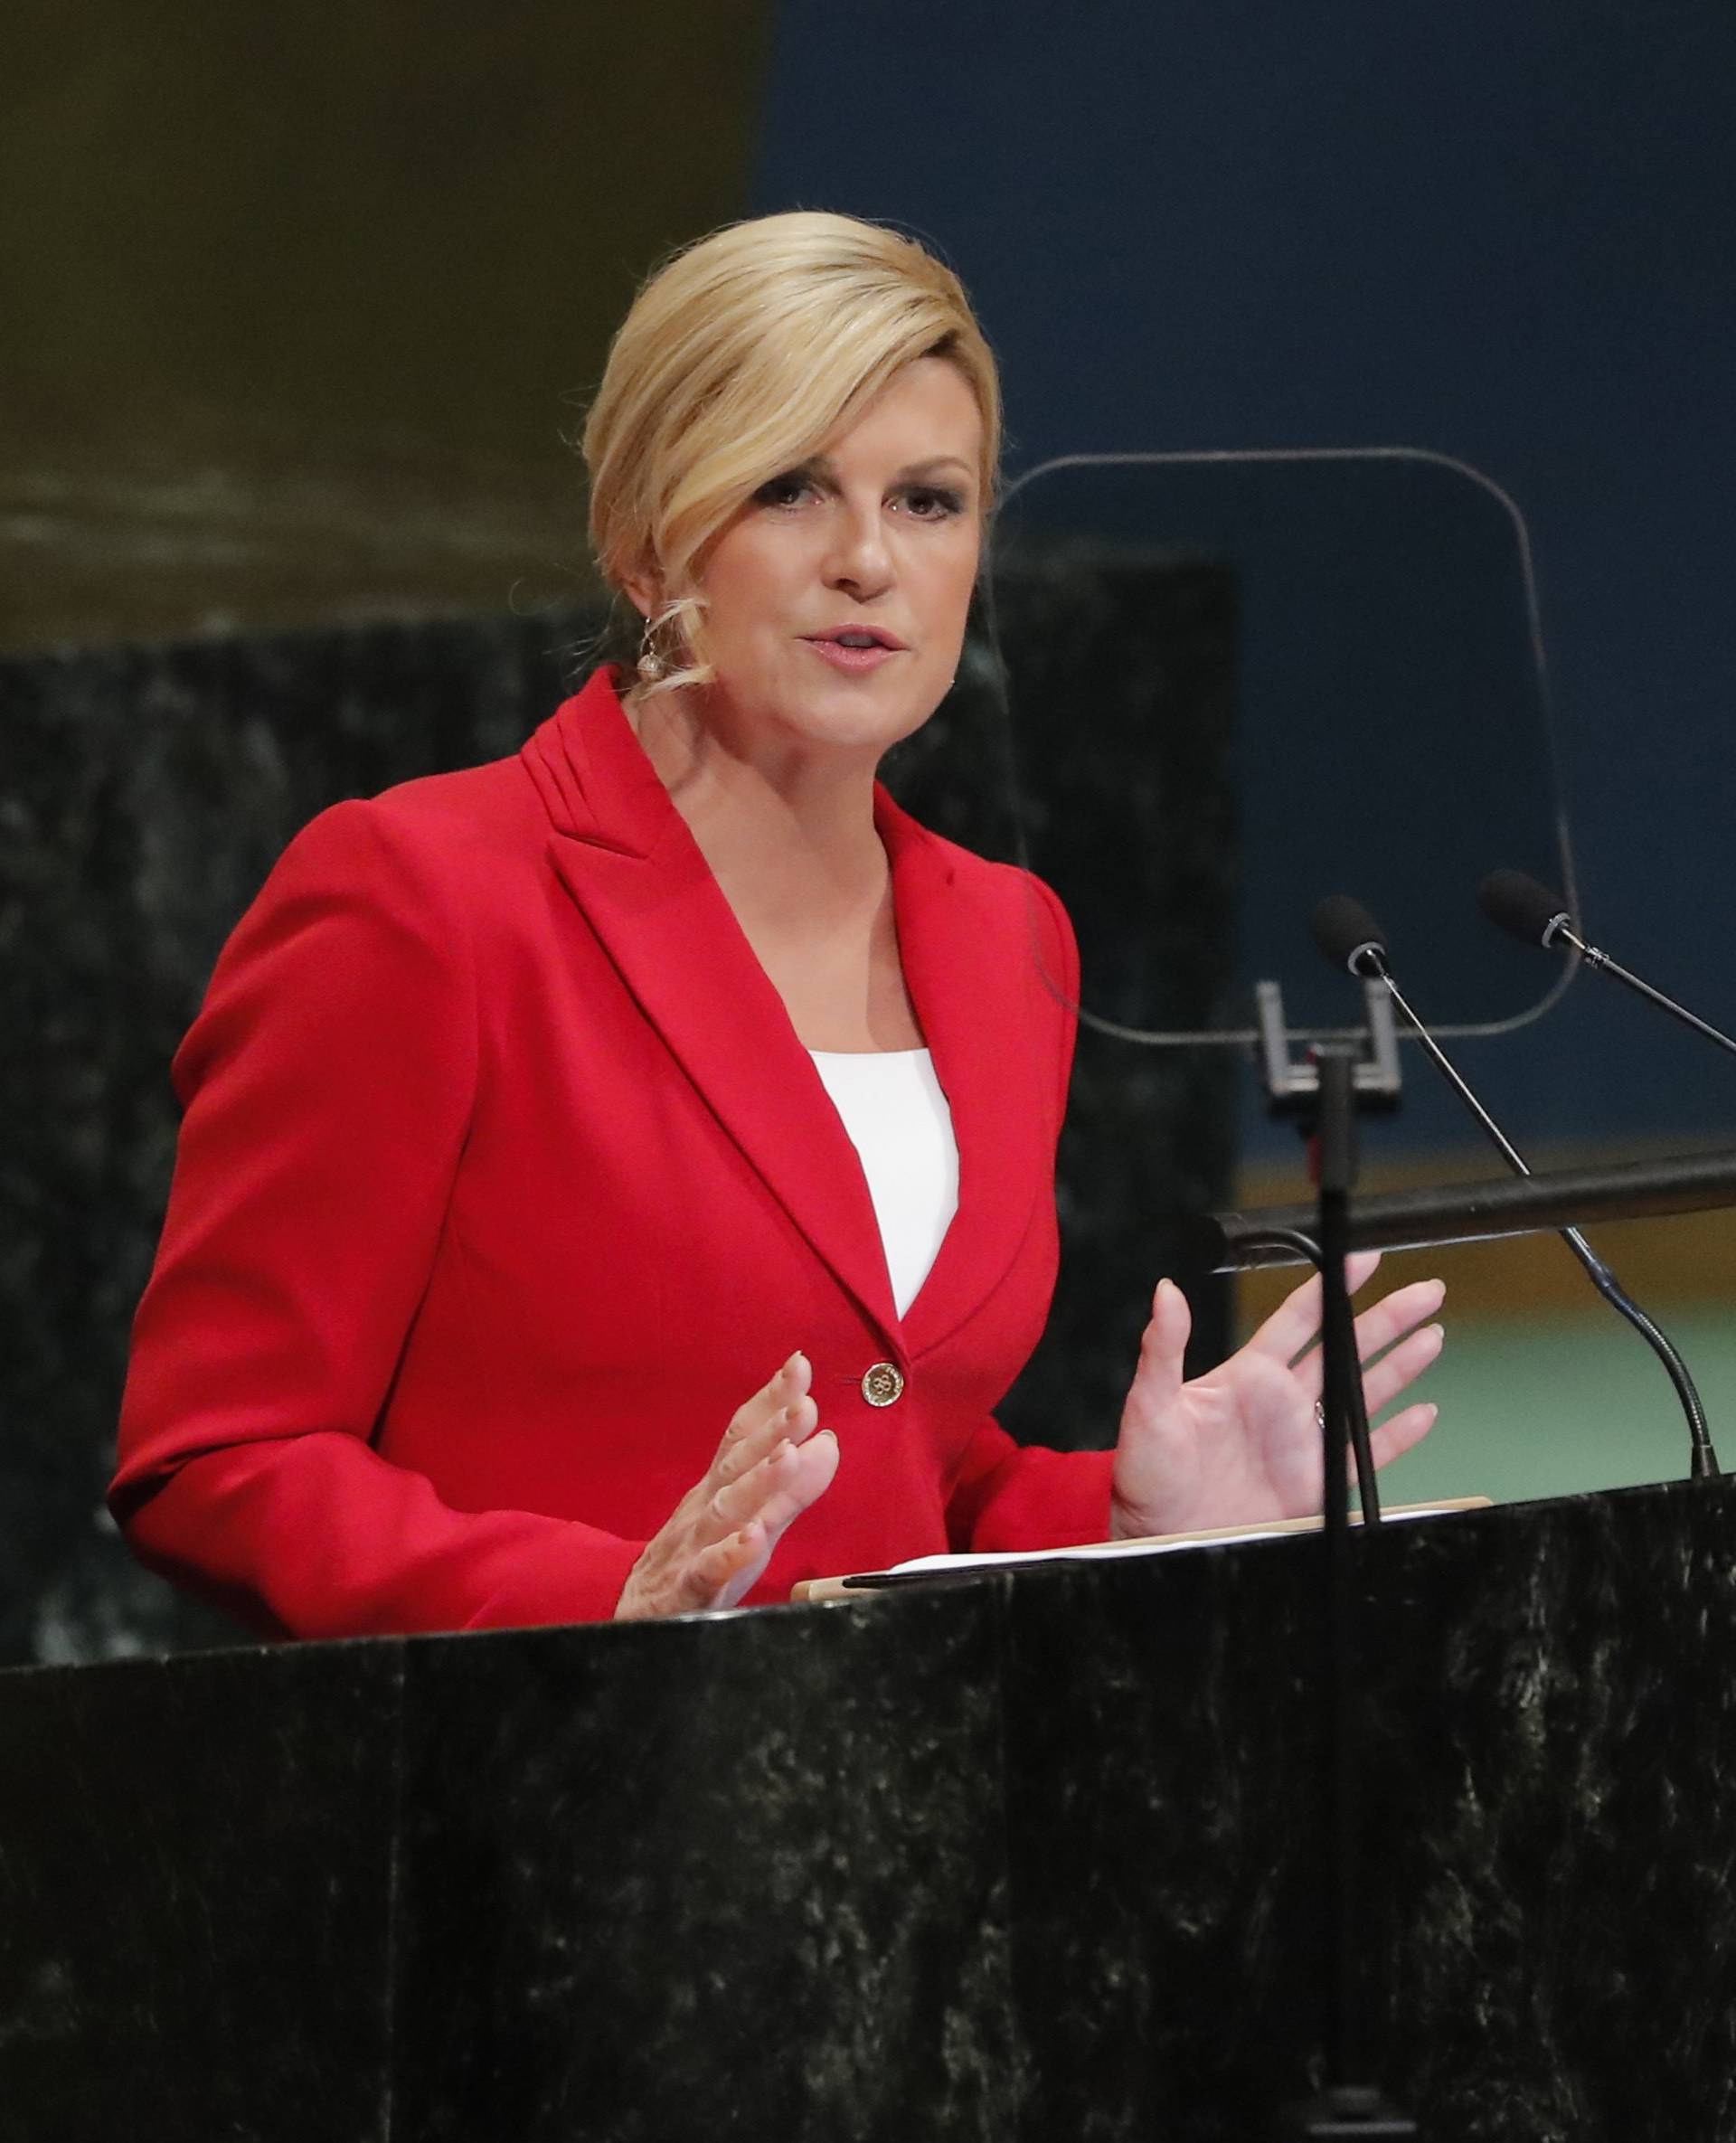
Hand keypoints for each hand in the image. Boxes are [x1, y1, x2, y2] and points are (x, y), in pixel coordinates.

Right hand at [614, 1351, 839, 1618]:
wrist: (635, 1615)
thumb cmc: (699, 1560)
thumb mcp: (750, 1521)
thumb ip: (791, 1486)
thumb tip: (826, 1440)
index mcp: (720, 1489)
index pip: (743, 1437)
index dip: (770, 1400)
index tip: (799, 1365)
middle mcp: (705, 1508)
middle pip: (736, 1465)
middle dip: (770, 1432)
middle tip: (803, 1403)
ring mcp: (694, 1547)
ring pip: (724, 1512)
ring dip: (756, 1482)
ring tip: (787, 1456)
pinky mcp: (687, 1591)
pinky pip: (707, 1571)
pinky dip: (729, 1554)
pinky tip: (752, 1538)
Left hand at [1108, 1253, 1443, 1538]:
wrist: (1158, 1536)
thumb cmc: (1145, 1472)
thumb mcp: (1149, 1404)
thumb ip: (1163, 1347)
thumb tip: (1166, 1292)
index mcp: (1248, 1375)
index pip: (1300, 1317)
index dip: (1333, 1285)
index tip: (1364, 1258)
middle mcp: (1282, 1402)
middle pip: (1346, 1346)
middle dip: (1387, 1317)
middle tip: (1426, 1290)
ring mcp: (1302, 1440)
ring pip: (1364, 1391)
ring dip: (1400, 1365)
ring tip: (1433, 1336)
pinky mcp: (1316, 1481)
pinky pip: (1367, 1452)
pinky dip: (1399, 1435)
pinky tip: (1424, 1413)